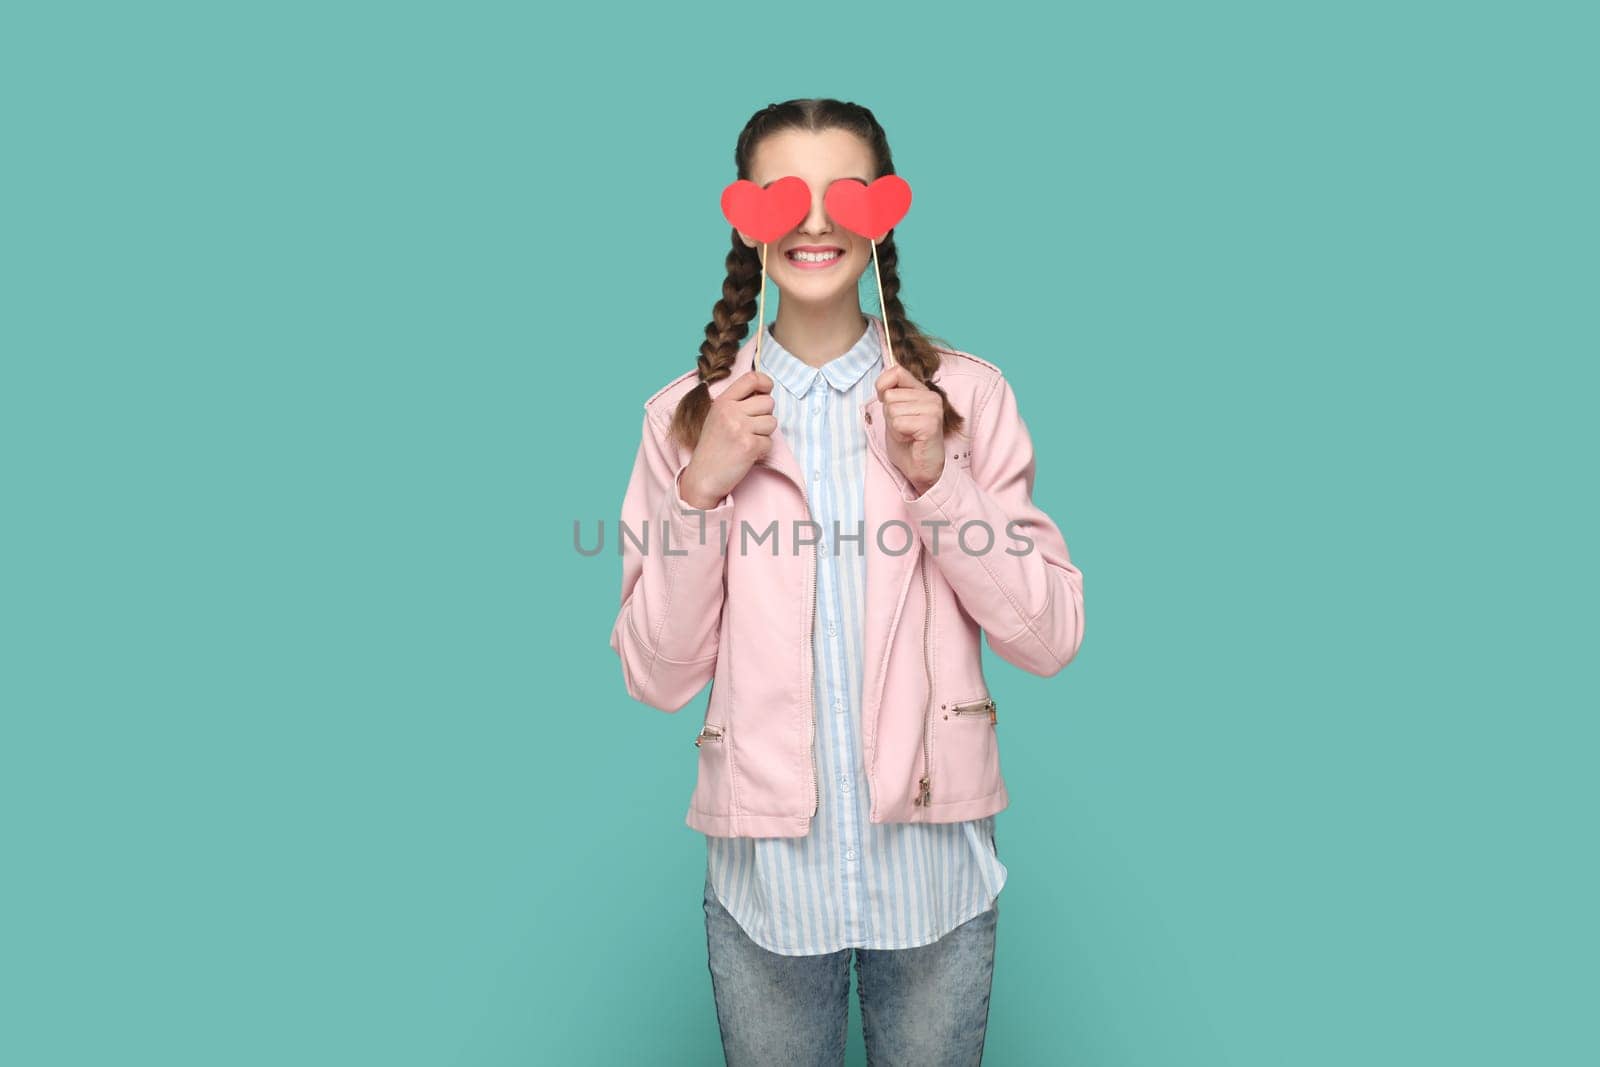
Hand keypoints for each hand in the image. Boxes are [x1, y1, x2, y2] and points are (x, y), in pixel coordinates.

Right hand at [678, 371, 775, 508]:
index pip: (751, 379)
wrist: (703, 476)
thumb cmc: (713, 447)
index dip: (765, 382)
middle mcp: (730, 411)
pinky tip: (748, 454)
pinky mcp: (749, 446)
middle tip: (751, 429)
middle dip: (765, 416)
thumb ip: (737, 403)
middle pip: (768, 402)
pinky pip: (770, 442)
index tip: (766, 391)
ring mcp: (740, 428)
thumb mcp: (718, 417)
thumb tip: (764, 392)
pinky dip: (762, 450)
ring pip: (772, 422)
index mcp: (722, 401)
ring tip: (747, 441)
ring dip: (764, 434)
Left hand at [874, 364, 944, 495]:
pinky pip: (898, 422)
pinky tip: (911, 440)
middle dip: (889, 415)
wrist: (919, 469)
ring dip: (894, 426)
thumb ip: (891, 395)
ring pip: (892, 409)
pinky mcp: (930, 423)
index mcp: (922, 391)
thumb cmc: (907, 443)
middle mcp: (931, 397)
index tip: (885, 402)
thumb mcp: (894, 413)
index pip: (896, 371)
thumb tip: (882, 382)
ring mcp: (933, 409)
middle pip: (890, 395)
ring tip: (907, 435)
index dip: (883, 386)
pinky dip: (899, 434)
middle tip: (903, 429)